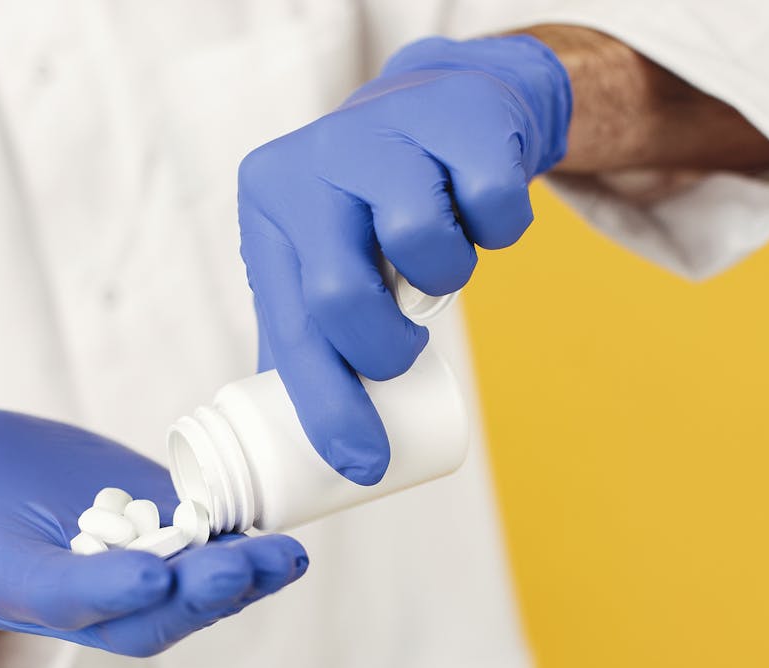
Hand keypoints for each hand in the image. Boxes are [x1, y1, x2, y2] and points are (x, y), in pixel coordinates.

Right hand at [0, 408, 307, 656]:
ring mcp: (125, 569)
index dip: (107, 588)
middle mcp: (80, 591)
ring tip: (285, 555)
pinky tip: (286, 533)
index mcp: (16, 583)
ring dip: (238, 578)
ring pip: (188, 595)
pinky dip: (244, 549)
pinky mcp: (156, 537)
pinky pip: (205, 556)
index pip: (64, 596)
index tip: (156, 577)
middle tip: (247, 567)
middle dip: (197, 596)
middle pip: (144, 614)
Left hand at [239, 35, 570, 482]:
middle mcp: (315, 159)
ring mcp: (387, 127)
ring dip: (444, 278)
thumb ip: (303, 331)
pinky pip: (492, 204)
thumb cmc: (373, 206)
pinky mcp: (460, 115)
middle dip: (384, 349)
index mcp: (270, 203)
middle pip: (340, 293)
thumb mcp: (318, 255)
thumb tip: (297, 446)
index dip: (327, 406)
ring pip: (419, 243)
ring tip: (434, 260)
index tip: (364, 464)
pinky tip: (477, 210)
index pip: (294, 325)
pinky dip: (498, 228)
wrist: (447, 104)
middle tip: (404, 348)